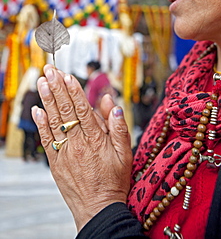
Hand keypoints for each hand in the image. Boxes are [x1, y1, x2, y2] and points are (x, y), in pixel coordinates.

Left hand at [32, 64, 132, 231]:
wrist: (98, 208)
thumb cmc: (114, 180)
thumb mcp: (126, 153)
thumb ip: (119, 127)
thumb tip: (112, 104)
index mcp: (95, 139)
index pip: (83, 109)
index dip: (74, 91)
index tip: (67, 75)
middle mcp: (77, 143)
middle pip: (65, 110)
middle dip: (57, 87)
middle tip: (50, 70)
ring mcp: (64, 152)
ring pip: (53, 121)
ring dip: (46, 99)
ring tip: (42, 81)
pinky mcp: (55, 162)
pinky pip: (46, 139)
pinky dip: (41, 123)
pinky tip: (37, 109)